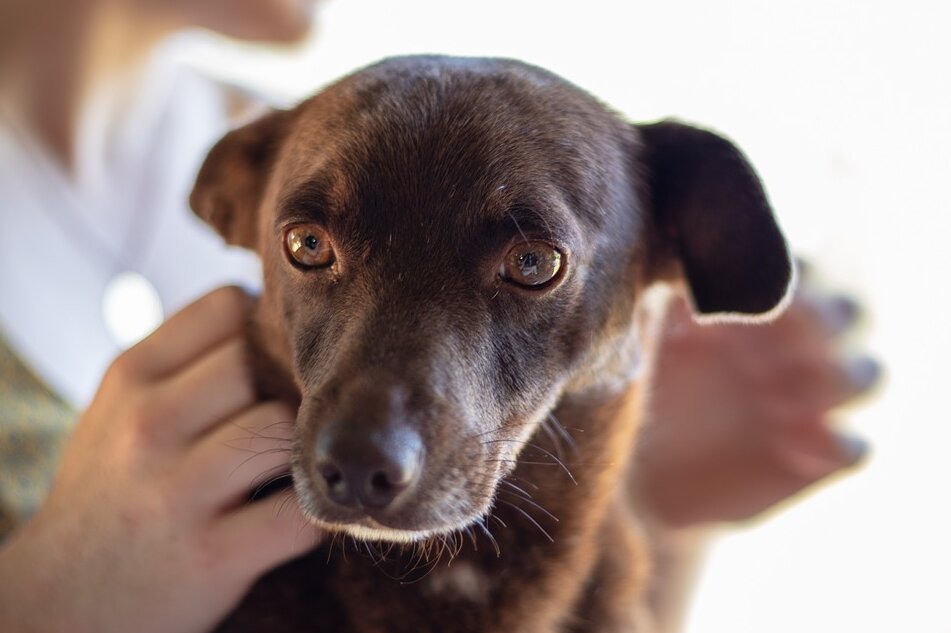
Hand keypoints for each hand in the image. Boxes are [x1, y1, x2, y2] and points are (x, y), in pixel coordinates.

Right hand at [0, 287, 319, 632]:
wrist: (61, 601)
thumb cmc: (111, 490)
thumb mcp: (119, 409)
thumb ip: (182, 361)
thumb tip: (266, 307)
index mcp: (131, 378)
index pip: (227, 307)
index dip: (264, 325)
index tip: (275, 353)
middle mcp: (149, 426)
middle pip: (259, 363)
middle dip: (286, 384)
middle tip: (295, 408)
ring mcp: (178, 493)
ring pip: (281, 427)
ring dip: (301, 445)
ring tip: (295, 460)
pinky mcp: (213, 557)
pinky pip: (298, 513)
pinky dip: (316, 511)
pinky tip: (301, 509)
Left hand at [632, 268, 880, 526]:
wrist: (642, 472)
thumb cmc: (646, 387)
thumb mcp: (648, 340)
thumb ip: (666, 300)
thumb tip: (666, 262)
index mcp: (763, 305)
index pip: (801, 270)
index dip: (785, 276)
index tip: (746, 293)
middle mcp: (800, 346)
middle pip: (851, 312)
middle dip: (821, 319)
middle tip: (768, 333)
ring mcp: (816, 401)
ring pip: (868, 373)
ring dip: (832, 376)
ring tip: (773, 394)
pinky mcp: (818, 455)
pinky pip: (856, 447)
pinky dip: (834, 441)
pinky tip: (789, 442)